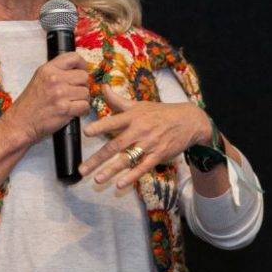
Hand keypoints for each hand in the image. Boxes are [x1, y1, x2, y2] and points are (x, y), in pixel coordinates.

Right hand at [5, 51, 93, 142]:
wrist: (20, 122)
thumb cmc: (30, 104)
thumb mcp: (39, 79)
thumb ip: (56, 72)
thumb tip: (78, 70)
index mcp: (48, 69)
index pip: (73, 57)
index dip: (82, 65)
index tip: (82, 71)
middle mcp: (54, 79)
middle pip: (83, 76)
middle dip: (82, 86)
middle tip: (75, 93)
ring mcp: (60, 94)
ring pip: (86, 92)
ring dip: (82, 100)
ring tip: (72, 104)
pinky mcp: (64, 108)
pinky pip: (85, 106)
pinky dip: (82, 111)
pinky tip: (74, 112)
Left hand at [79, 88, 212, 191]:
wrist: (189, 121)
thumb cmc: (160, 112)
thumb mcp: (139, 104)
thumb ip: (118, 100)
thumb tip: (102, 87)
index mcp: (133, 116)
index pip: (113, 121)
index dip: (100, 126)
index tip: (86, 132)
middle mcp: (139, 130)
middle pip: (115, 145)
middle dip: (97, 158)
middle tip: (82, 170)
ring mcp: (149, 144)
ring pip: (127, 159)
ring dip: (111, 170)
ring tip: (97, 180)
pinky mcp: (158, 155)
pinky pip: (143, 167)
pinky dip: (131, 176)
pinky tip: (120, 185)